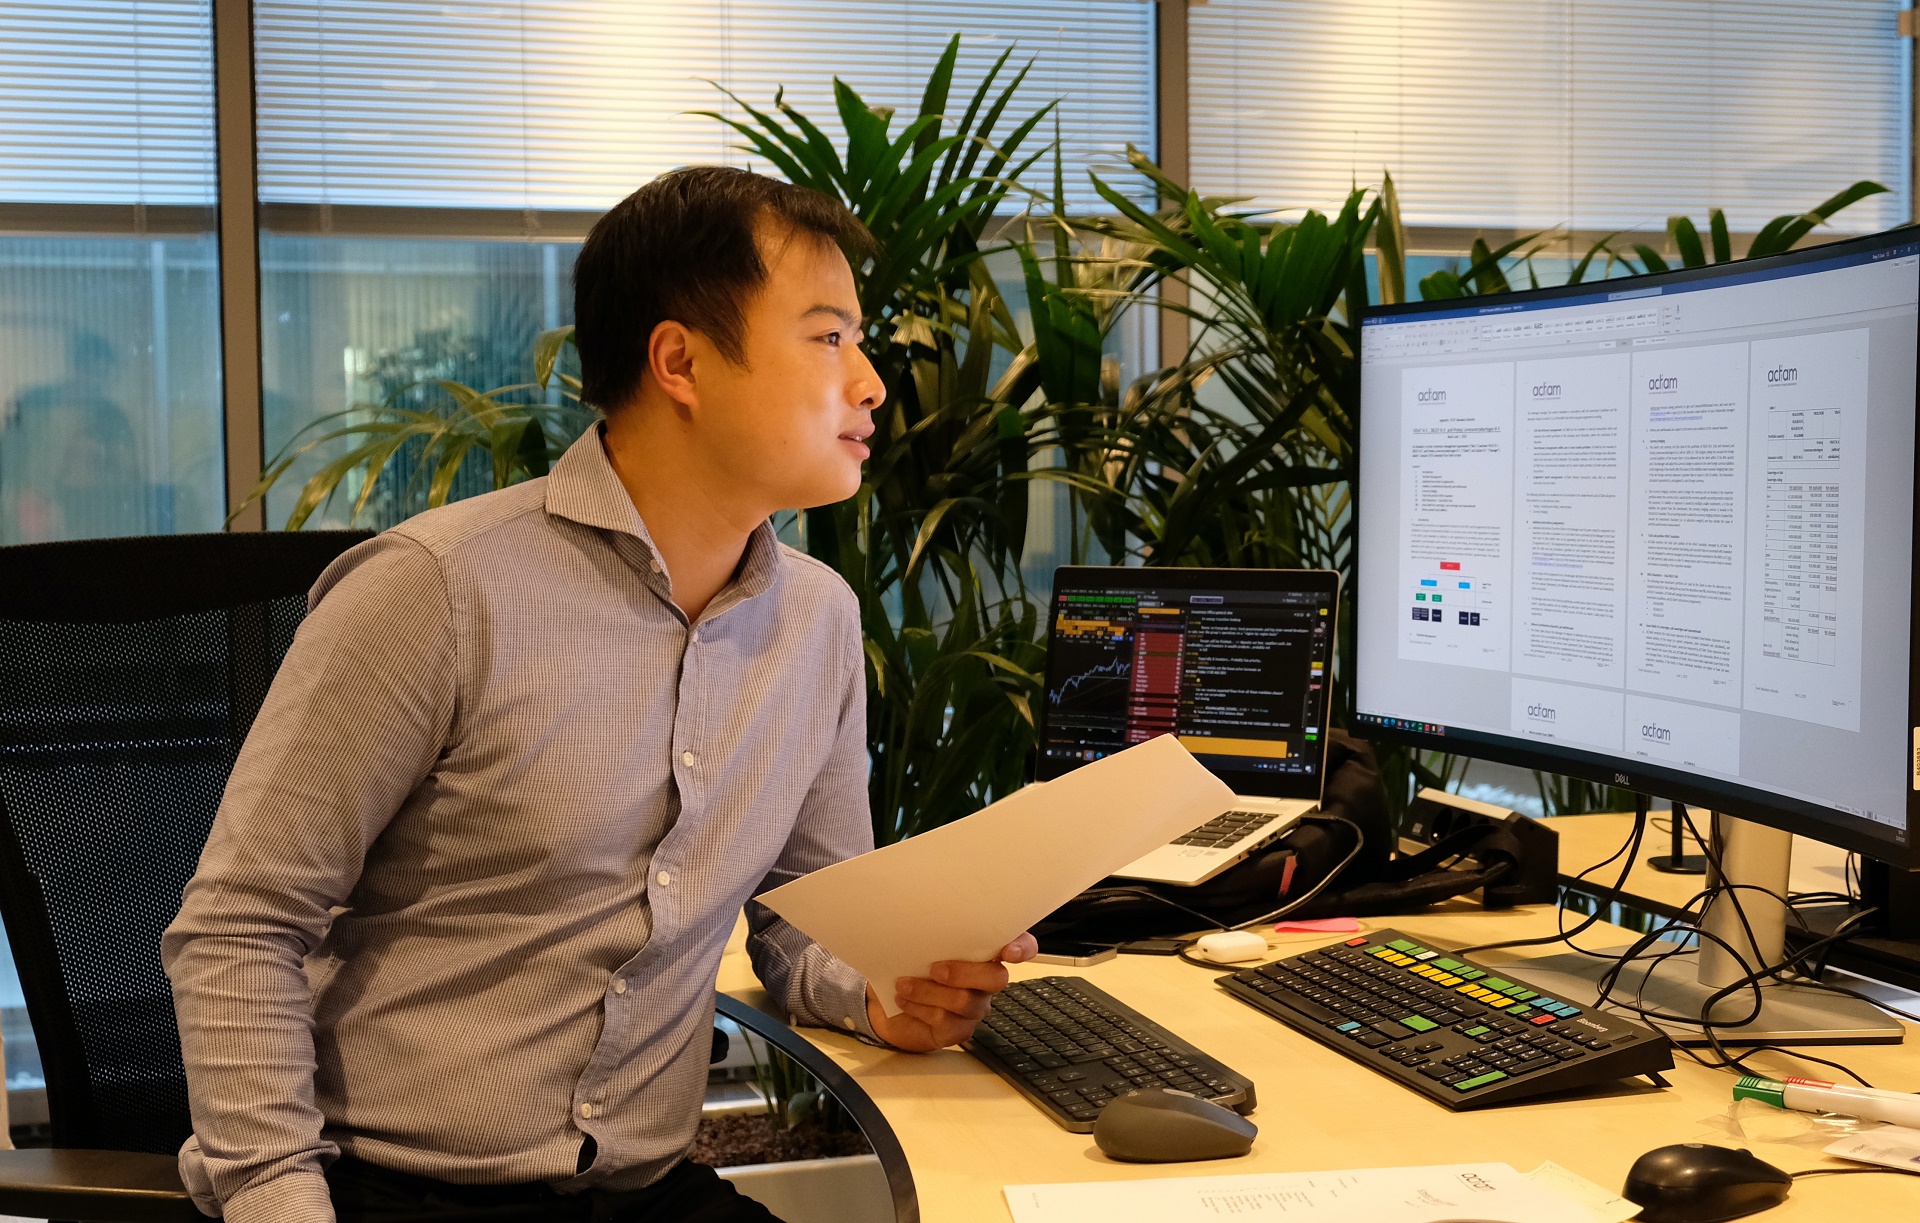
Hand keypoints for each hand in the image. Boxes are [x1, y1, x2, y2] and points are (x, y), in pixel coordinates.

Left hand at [866, 933, 1038, 1051]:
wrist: (884, 1005)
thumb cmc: (908, 966)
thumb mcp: (920, 943)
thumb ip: (936, 931)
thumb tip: (926, 913)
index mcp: (984, 954)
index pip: (1022, 947)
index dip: (1023, 948)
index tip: (1009, 951)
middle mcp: (985, 982)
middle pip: (997, 979)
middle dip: (964, 972)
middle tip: (934, 968)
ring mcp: (973, 1008)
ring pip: (964, 1001)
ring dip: (928, 990)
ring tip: (904, 984)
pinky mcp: (956, 1031)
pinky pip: (945, 1021)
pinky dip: (919, 1007)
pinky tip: (903, 998)